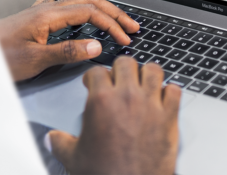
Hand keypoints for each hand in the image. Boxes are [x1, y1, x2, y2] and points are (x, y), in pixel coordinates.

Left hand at [0, 0, 139, 81]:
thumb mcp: (35, 60)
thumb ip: (67, 52)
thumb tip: (96, 46)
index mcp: (49, 15)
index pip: (90, 13)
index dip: (111, 25)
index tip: (125, 39)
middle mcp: (46, 8)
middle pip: (89, 2)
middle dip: (114, 13)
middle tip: (132, 26)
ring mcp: (40, 10)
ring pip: (78, 1)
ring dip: (100, 9)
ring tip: (114, 17)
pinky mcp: (35, 17)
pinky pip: (65, 3)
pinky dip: (82, 7)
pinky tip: (81, 12)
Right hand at [48, 58, 180, 174]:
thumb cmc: (105, 174)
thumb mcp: (74, 158)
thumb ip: (60, 142)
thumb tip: (51, 138)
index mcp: (101, 101)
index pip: (97, 71)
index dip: (93, 77)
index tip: (94, 83)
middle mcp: (127, 97)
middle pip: (126, 62)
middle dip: (120, 69)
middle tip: (118, 80)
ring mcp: (151, 105)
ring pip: (153, 70)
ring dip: (147, 74)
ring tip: (143, 83)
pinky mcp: (170, 117)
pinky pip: (175, 91)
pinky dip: (170, 92)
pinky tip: (163, 99)